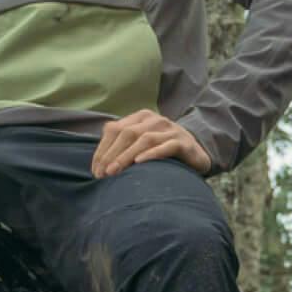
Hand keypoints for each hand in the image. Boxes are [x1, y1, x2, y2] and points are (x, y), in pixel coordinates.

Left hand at [92, 110, 214, 177]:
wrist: (196, 154)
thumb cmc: (163, 151)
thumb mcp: (141, 144)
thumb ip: (123, 146)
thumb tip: (98, 165)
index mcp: (141, 117)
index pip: (114, 129)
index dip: (102, 150)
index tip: (95, 170)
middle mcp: (155, 119)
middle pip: (127, 133)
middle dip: (112, 155)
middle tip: (103, 174)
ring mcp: (170, 129)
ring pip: (144, 139)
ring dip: (126, 156)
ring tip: (115, 171)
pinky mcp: (183, 142)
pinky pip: (165, 146)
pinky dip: (151, 154)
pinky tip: (139, 162)